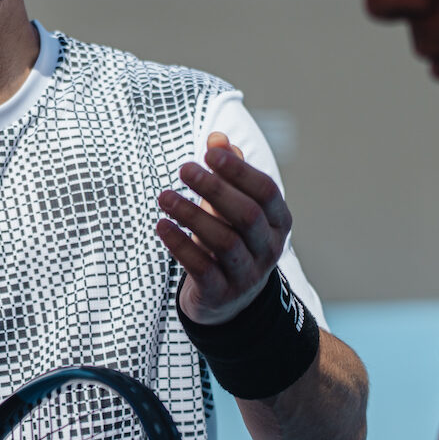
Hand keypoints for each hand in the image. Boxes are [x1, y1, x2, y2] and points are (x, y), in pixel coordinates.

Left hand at [155, 132, 292, 324]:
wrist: (228, 301)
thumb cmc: (230, 239)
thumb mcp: (231, 205)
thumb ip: (227, 172)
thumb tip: (217, 138)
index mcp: (277, 221)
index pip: (266, 192)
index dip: (239, 171)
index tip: (209, 153)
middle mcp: (268, 248)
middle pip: (247, 216)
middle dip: (215, 189)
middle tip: (184, 169)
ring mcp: (247, 274)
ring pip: (225, 242)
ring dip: (192, 215)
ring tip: (164, 197)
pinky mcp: (221, 294)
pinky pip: (202, 269)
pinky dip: (180, 246)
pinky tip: (161, 225)